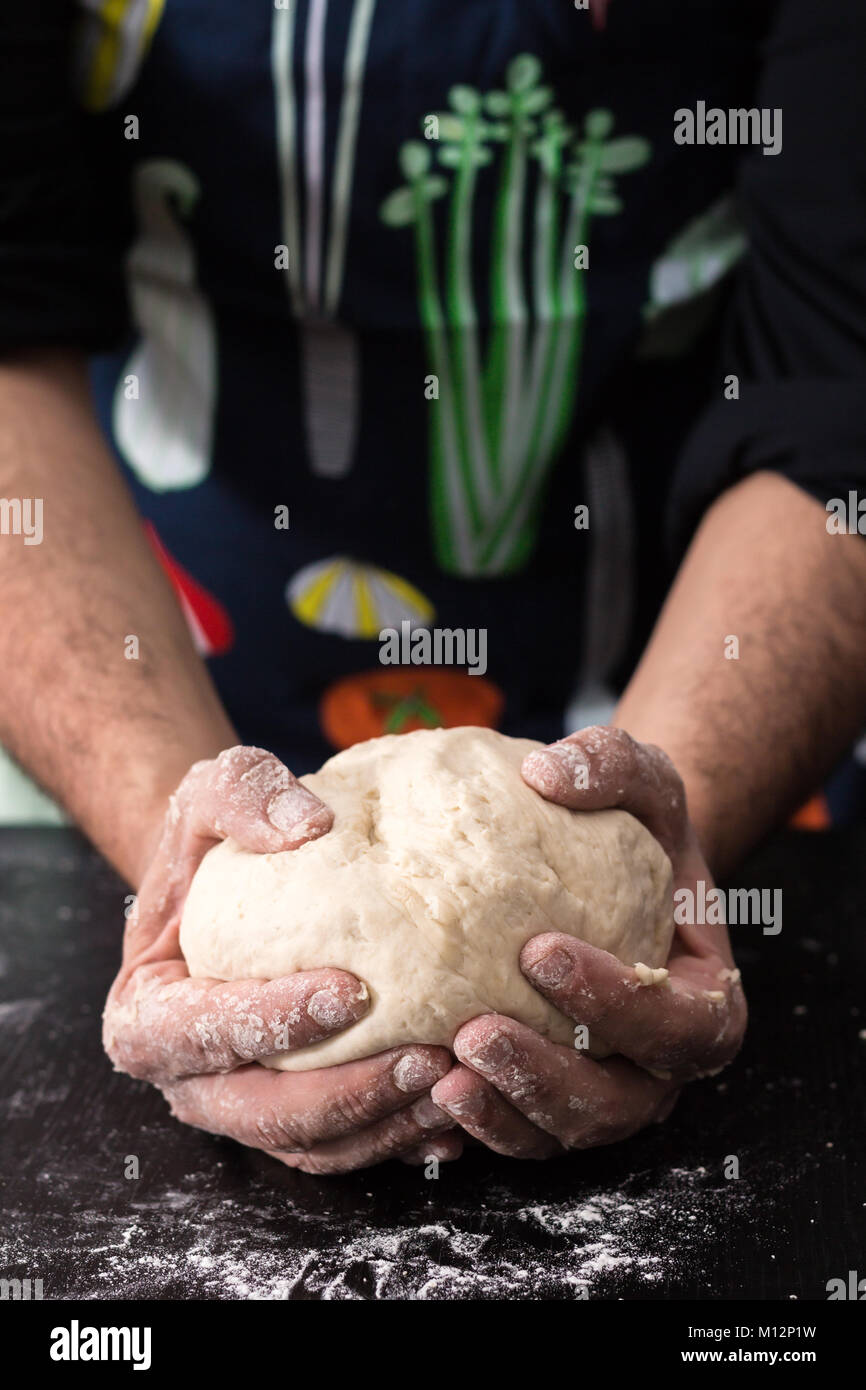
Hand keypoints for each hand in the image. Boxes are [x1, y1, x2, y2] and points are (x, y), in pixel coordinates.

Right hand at [103, 745, 454, 1173]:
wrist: (232, 896)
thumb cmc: (216, 844)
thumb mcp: (210, 795)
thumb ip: (242, 794)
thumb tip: (308, 824)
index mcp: (147, 1015)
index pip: (202, 1029)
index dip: (273, 1019)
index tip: (354, 990)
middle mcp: (189, 1080)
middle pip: (260, 1112)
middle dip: (346, 1094)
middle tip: (426, 1057)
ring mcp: (242, 1110)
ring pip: (310, 1144)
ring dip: (384, 1125)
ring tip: (455, 1084)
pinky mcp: (293, 1123)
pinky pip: (344, 1149)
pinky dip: (397, 1139)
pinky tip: (454, 1115)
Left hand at [429, 726, 746, 1157]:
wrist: (608, 877)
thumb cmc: (635, 830)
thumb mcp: (643, 783)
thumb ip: (613, 765)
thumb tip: (548, 771)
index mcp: (703, 1002)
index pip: (681, 1024)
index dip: (618, 1001)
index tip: (539, 950)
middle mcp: (658, 1066)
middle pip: (619, 1103)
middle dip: (548, 1078)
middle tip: (473, 1033)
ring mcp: (604, 1094)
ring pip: (561, 1132)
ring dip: (502, 1112)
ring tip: (439, 1074)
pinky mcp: (545, 1105)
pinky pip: (512, 1132)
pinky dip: (469, 1124)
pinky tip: (416, 1087)